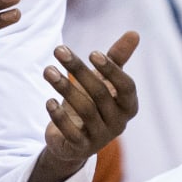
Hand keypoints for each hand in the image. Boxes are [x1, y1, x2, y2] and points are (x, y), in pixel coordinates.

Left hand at [27, 32, 139, 181]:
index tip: (92, 52)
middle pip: (101, 94)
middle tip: (58, 49)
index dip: (112, 70)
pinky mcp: (80, 149)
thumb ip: (117, 59)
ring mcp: (100, 138)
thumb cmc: (92, 104)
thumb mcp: (104, 81)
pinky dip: (59, 116)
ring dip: (64, 87)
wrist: (72, 141)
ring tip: (48, 70)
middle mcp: (118, 124)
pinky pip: (71, 132)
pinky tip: (49, 101)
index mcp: (129, 106)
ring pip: (84, 110)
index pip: (127, 87)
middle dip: (79, 70)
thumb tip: (134, 33)